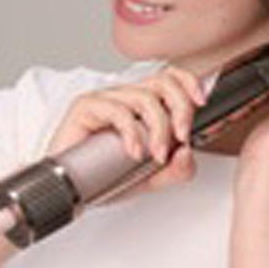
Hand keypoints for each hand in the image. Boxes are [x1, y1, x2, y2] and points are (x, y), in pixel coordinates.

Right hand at [45, 65, 206, 197]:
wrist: (66, 190)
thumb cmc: (102, 176)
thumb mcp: (150, 178)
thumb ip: (175, 169)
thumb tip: (187, 153)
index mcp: (143, 104)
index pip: (170, 77)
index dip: (189, 82)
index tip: (202, 102)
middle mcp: (127, 96)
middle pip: (162, 81)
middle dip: (180, 107)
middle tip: (182, 136)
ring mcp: (106, 98)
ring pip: (144, 97)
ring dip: (158, 128)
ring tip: (156, 154)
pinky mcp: (87, 106)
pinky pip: (117, 110)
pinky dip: (131, 133)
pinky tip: (133, 152)